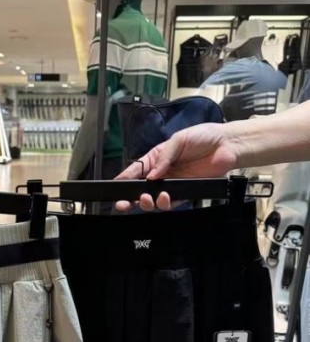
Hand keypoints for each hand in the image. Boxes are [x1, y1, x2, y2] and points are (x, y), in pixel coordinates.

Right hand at [114, 123, 238, 211]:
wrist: (227, 146)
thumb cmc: (203, 137)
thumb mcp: (179, 140)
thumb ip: (164, 157)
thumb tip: (152, 175)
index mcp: (156, 158)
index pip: (136, 170)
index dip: (124, 179)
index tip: (114, 187)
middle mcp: (162, 173)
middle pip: (141, 189)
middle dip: (130, 198)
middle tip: (124, 204)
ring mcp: (173, 184)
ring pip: (154, 199)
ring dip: (148, 202)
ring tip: (148, 199)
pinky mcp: (185, 192)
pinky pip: (171, 203)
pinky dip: (166, 204)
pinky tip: (166, 199)